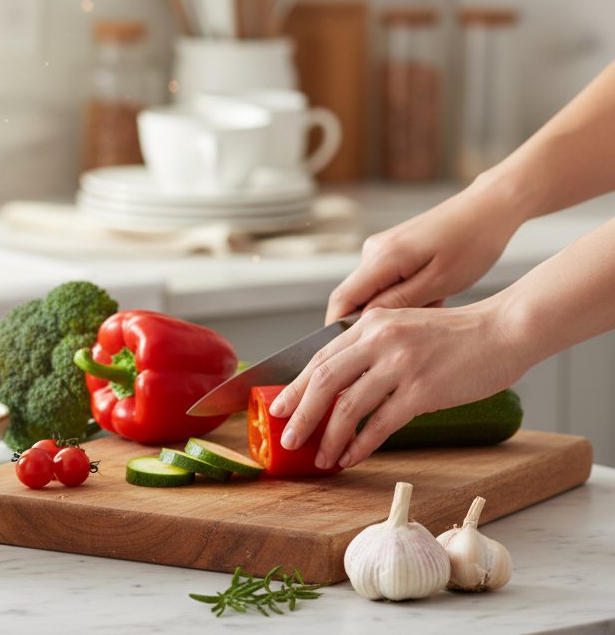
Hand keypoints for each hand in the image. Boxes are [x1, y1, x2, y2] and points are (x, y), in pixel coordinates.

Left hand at [269, 303, 526, 468]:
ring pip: (348, 406)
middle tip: (287, 438)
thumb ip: (373, 347)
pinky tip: (351, 458)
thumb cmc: (456, 336)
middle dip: (301, 414)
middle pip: (324, 380)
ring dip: (329, 437)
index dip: (296, 386)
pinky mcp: (423, 390)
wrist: (503, 331)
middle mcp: (380, 339)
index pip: (320, 357)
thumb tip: (340, 384)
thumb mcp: (404, 327)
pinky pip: (380, 423)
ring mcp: (400, 364)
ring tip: (320, 458)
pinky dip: (361, 444)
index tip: (278, 408)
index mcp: (371, 323)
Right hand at [325, 184, 522, 323]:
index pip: (342, 299)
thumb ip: (399, 302)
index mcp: (382, 257)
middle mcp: (374, 250)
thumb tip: (364, 321)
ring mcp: (383, 248)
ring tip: (434, 309)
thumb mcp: (440, 281)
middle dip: (373, 323)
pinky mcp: (394, 249)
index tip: (351, 353)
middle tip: (406, 338)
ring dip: (397, 308)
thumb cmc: (473, 242)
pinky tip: (436, 295)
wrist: (489, 208)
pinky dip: (407, 295)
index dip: (338, 329)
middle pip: (356, 297)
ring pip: (375, 291)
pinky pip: (389, 281)